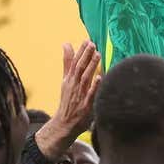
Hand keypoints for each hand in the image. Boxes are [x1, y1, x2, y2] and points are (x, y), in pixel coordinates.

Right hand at [37, 41, 100, 159]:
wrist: (63, 123)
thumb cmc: (67, 100)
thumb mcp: (65, 80)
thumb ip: (67, 62)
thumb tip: (66, 44)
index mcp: (69, 79)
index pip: (74, 63)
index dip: (80, 51)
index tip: (87, 41)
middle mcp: (74, 86)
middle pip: (79, 68)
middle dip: (85, 56)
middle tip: (92, 44)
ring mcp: (79, 95)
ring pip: (85, 78)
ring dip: (91, 67)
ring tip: (97, 55)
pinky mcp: (85, 106)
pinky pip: (90, 95)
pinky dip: (94, 86)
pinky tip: (99, 78)